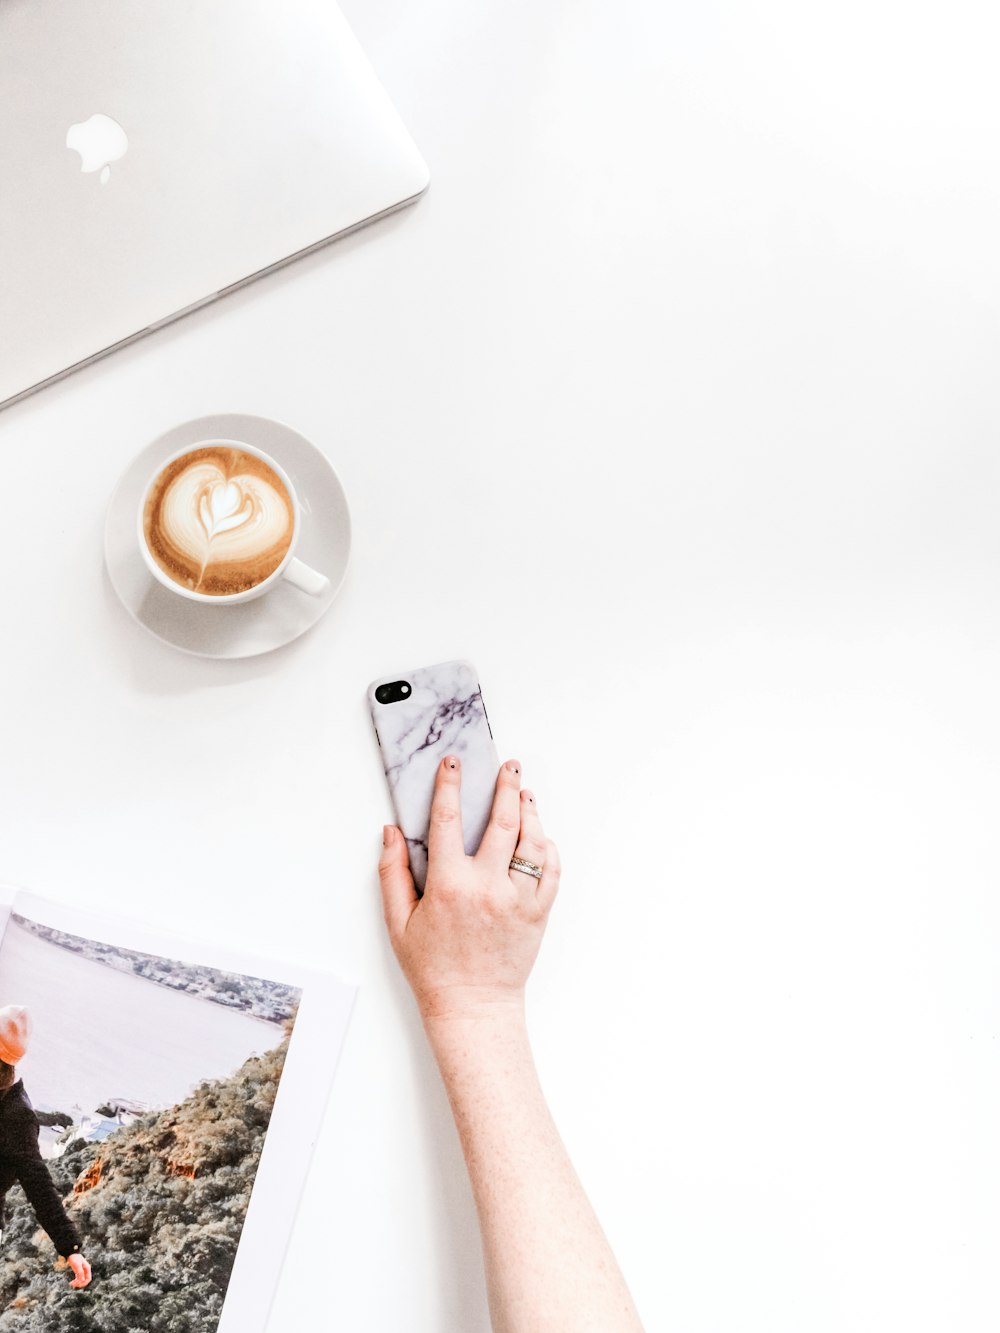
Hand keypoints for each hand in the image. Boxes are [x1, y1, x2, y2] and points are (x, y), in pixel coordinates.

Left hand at [67, 1253, 91, 1287]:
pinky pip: (78, 1279)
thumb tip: (82, 1280)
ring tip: (70, 1284)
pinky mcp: (78, 1272)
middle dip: (79, 1284)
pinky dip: (75, 1282)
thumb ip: (80, 1273)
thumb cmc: (74, 1259)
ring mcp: (82, 1271)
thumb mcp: (77, 1265)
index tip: (78, 1285)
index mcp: (87, 1268)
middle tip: (73, 1284)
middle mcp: (85, 1270)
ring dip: (76, 1283)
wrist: (71, 1254)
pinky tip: (71, 1282)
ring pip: (81, 1281)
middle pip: (85, 1281)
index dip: (84, 1283)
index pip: (88, 1279)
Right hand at [379, 756, 559, 1022]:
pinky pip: (551, 871)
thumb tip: (391, 832)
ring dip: (532, 812)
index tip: (453, 764)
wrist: (473, 1007)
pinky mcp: (538, 913)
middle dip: (507, 787)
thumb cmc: (433, 968)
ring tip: (526, 794)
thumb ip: (392, 873)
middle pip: (504, 822)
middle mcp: (488, 888)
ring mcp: (518, 900)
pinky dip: (548, 848)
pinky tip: (540, 836)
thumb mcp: (398, 922)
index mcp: (449, 886)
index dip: (449, 786)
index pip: (449, 821)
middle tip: (510, 766)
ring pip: (534, 843)